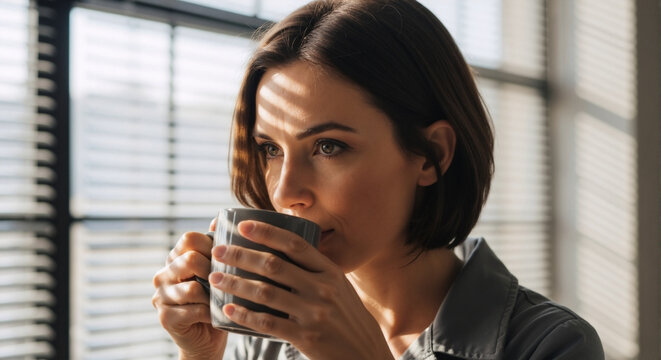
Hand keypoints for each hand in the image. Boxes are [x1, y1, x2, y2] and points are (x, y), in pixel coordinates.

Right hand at [152, 219, 227, 358]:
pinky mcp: (165, 317)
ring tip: (222, 300)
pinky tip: (217, 315)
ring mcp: (161, 296)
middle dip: (214, 270)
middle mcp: (163, 274)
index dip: (211, 246)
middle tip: (227, 281)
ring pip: (192, 288)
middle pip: (189, 259)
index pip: (189, 238)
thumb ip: (217, 247)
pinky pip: (193, 309)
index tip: (226, 259)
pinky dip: (211, 313)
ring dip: (214, 295)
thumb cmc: (217, 299)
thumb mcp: (219, 271)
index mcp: (175, 258)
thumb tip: (218, 219)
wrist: (208, 337)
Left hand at [210, 220, 393, 359]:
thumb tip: (280, 249)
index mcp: (330, 271)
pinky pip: (268, 323)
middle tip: (218, 251)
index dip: (267, 233)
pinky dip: (244, 315)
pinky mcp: (306, 337)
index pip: (295, 244)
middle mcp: (323, 289)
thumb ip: (314, 270)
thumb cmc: (345, 316)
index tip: (243, 226)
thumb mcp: (338, 287)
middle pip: (274, 266)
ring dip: (235, 283)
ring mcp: (314, 314)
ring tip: (215, 278)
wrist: (365, 353)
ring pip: (266, 293)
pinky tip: (228, 309)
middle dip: (241, 255)